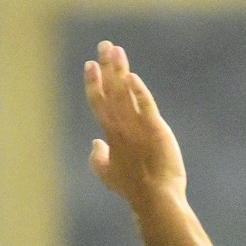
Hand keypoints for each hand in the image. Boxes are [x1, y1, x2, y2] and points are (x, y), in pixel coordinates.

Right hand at [84, 41, 188, 212]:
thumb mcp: (108, 176)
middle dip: (106, 67)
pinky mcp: (155, 131)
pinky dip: (138, 91)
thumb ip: (98, 159)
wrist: (154, 199)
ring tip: (116, 50)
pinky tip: (132, 76)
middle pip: (110, 91)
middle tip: (104, 45)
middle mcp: (121, 128)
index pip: (98, 103)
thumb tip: (94, 144)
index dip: (93, 83)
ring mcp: (137, 128)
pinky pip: (145, 106)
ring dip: (119, 71)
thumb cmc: (133, 190)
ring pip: (125, 94)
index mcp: (110, 135)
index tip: (90, 65)